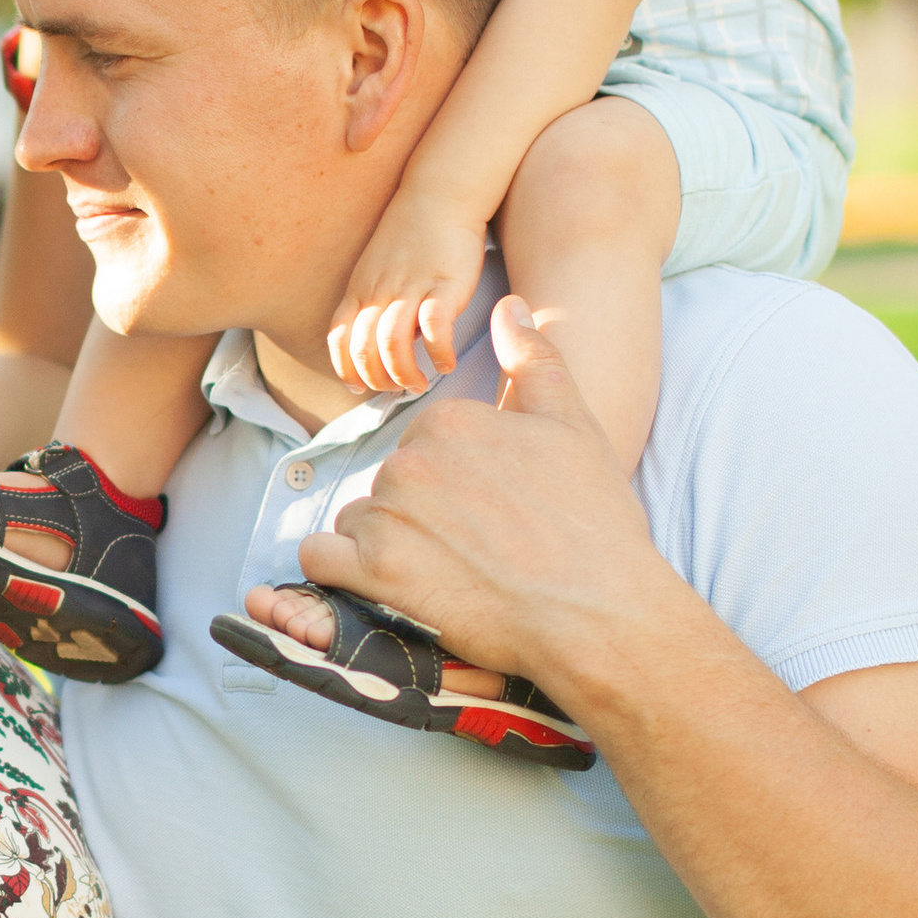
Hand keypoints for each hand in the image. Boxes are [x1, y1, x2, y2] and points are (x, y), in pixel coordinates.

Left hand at [301, 296, 671, 700]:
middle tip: (472, 549)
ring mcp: (387, 517)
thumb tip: (510, 306)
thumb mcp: (574, 426)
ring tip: (442, 574)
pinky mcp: (372, 573)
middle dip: (419, 512)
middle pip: (391, 482)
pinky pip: (320, 558)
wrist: (597, 611)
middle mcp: (410, 461)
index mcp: (451, 421)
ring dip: (384, 544)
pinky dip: (341, 570)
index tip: (487, 513)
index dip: (454, 481)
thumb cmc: (593, 523)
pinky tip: (381, 583)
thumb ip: (534, 359)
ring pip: (358, 519)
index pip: (424, 443)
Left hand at [328, 191, 492, 398]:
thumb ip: (373, 302)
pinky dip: (438, 353)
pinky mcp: (444, 285)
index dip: (345, 370)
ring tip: (418, 385)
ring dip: (403, 374)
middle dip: (376, 380)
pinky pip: (435, 328)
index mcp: (360, 289)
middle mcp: (380, 291)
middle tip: (395, 391)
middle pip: (364, 349)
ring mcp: (411, 288)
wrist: (439, 193)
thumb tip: (381, 344)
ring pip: (392, 344)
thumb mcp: (375, 267)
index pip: (340, 339)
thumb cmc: (410, 234)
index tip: (358, 388)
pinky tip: (445, 364)